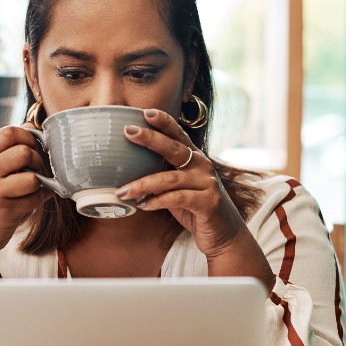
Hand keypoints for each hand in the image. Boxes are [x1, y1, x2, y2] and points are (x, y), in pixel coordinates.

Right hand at [0, 125, 51, 268]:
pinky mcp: (7, 210)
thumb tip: (33, 125)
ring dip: (42, 181)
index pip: (9, 132)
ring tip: (37, 185)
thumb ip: (6, 152)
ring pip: (33, 176)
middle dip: (39, 161)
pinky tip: (37, 198)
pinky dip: (43, 196)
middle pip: (25, 152)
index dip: (29, 137)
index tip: (34, 147)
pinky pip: (37, 197)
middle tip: (38, 170)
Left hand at [114, 108, 246, 259]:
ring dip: (143, 184)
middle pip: (174, 148)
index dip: (163, 121)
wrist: (223, 234)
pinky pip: (178, 198)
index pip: (178, 134)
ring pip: (170, 178)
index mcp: (194, 158)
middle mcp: (202, 166)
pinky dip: (158, 201)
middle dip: (150, 139)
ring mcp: (207, 183)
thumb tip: (126, 167)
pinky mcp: (208, 203)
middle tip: (128, 132)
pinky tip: (142, 205)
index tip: (145, 112)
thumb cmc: (195, 208)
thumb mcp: (178, 187)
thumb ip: (162, 174)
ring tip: (122, 191)